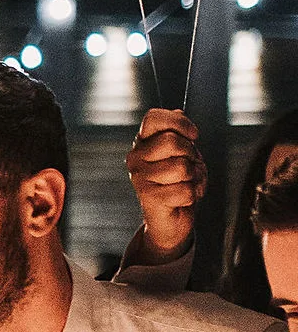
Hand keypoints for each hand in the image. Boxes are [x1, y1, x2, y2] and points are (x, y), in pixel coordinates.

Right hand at [124, 108, 203, 259]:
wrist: (171, 220)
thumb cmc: (177, 184)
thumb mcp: (182, 153)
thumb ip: (178, 132)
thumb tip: (178, 111)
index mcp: (142, 143)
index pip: (154, 118)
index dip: (179, 122)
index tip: (193, 135)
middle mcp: (136, 158)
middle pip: (172, 142)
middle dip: (192, 154)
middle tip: (190, 165)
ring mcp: (140, 178)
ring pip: (183, 167)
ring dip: (194, 177)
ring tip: (186, 183)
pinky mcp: (149, 197)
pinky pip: (185, 190)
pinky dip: (193, 195)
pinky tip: (183, 198)